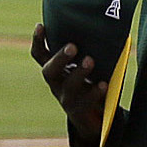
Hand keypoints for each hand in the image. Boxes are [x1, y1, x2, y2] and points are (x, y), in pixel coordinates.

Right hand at [33, 23, 107, 138]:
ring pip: (69, 87)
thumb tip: (108, 26)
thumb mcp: (86, 67)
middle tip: (72, 46)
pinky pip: (86, 102)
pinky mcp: (80, 111)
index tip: (41, 25)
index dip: (38, 41)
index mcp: (56, 70)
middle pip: (49, 71)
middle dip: (60, 58)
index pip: (40, 55)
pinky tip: (104, 84)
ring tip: (90, 61)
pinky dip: (96, 92)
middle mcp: (57, 84)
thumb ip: (90, 50)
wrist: (92, 121)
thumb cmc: (90, 83)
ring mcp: (67, 99)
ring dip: (79, 73)